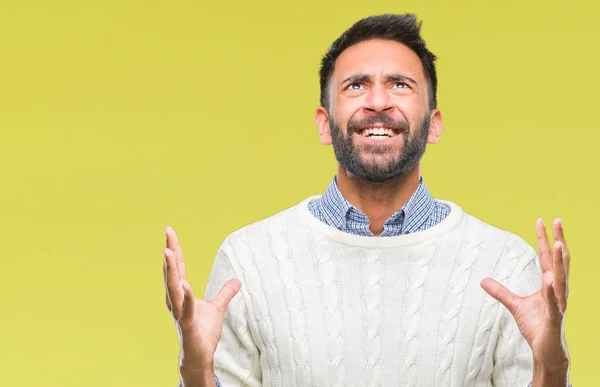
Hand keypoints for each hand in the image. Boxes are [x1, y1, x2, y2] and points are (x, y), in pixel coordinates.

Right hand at [163, 226, 241, 372]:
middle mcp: (176, 300)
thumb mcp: (217, 308)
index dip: (175, 249)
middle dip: (170, 251)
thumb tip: (237, 281)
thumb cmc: (203, 332)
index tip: (170, 231)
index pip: (178, 267)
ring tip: (168, 252)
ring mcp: (179, 312)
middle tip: (168, 232)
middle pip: (172, 272)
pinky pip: (185, 308)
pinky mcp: (186, 324)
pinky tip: (185, 284)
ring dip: (171, 270)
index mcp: (181, 294)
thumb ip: (225, 293)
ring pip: (173, 287)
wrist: (200, 356)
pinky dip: (186, 296)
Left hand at [481, 218, 569, 374]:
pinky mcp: (554, 319)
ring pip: (561, 279)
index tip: (542, 220)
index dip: (544, 239)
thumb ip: (501, 292)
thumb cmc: (537, 327)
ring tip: (557, 243)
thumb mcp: (515, 306)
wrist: (547, 351)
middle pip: (559, 261)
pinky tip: (549, 280)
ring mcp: (558, 304)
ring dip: (558, 261)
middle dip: (558, 240)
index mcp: (550, 285)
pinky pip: (554, 303)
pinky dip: (552, 292)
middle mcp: (558, 291)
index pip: (547, 257)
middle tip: (556, 220)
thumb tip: (483, 281)